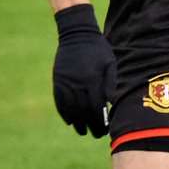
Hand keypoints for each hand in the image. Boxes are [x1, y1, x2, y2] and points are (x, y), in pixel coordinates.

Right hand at [52, 4, 115, 137]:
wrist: (76, 34)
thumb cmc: (98, 49)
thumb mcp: (109, 62)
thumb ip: (111, 82)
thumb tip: (110, 103)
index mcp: (92, 79)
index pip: (95, 107)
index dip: (99, 121)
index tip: (104, 129)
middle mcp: (77, 83)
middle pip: (83, 111)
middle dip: (90, 125)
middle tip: (96, 134)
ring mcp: (65, 82)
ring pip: (70, 109)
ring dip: (76, 123)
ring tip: (82, 131)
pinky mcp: (57, 81)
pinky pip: (59, 101)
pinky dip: (64, 113)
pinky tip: (70, 121)